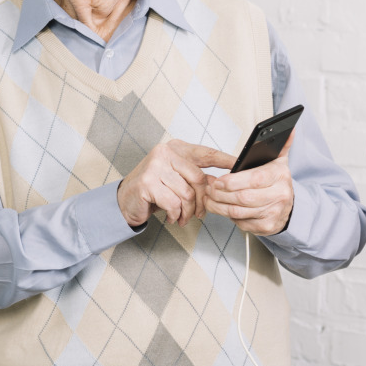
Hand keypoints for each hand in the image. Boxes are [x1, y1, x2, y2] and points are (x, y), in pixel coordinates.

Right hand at [117, 139, 231, 227]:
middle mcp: (165, 153)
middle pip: (198, 178)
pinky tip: (172, 216)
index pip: (206, 153)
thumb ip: (199, 179)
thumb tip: (225, 183)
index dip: (225, 160)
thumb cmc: (155, 190)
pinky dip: (175, 214)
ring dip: (187, 211)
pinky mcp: (147, 182)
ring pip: (186, 193)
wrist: (126, 201)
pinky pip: (173, 202)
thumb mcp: (179, 181)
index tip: (240, 165)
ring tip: (182, 217)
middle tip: (200, 213)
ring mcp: (155, 166)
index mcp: (177, 149)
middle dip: (202, 201)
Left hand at [200, 135, 295, 236]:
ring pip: (238, 212)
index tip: (218, 180)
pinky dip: (229, 216)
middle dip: (221, 194)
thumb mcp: (279, 161)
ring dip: (219, 206)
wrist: (289, 207)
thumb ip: (281, 144)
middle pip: (243, 197)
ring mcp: (274, 213)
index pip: (254, 179)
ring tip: (210, 198)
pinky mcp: (267, 227)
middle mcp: (280, 195)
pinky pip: (241, 222)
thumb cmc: (277, 182)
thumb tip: (289, 128)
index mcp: (280, 175)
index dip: (233, 181)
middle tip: (209, 188)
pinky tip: (223, 208)